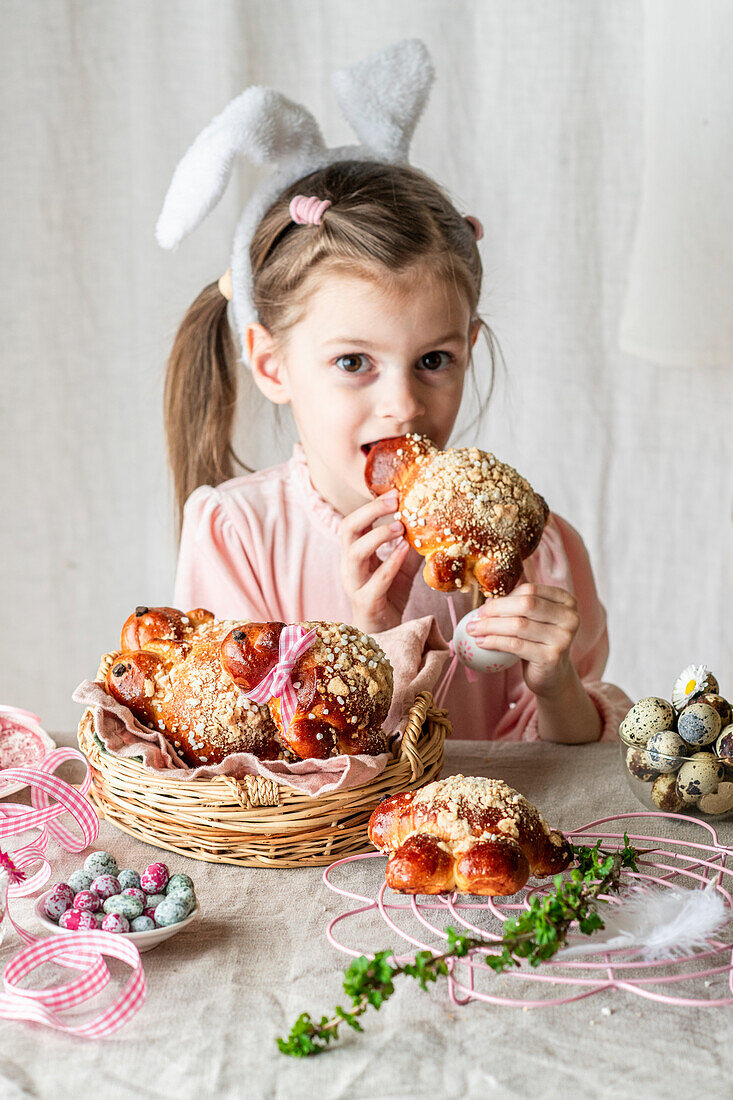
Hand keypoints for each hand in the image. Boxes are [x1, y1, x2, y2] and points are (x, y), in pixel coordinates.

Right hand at [340, 490, 409, 633]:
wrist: (383, 637)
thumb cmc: (389, 598)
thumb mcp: (401, 567)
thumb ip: (410, 546)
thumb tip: (430, 523)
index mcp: (355, 553)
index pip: (354, 521)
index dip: (371, 504)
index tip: (394, 490)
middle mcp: (349, 566)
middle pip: (347, 529)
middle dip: (370, 511)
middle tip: (394, 499)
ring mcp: (354, 584)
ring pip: (355, 553)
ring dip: (378, 535)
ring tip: (400, 526)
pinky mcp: (366, 602)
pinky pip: (376, 580)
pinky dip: (390, 563)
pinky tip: (404, 551)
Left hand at [465, 583, 579, 697]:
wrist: (553, 676)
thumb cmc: (539, 643)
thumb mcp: (532, 621)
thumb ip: (516, 607)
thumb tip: (487, 602)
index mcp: (566, 601)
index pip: (530, 590)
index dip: (504, 597)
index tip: (484, 606)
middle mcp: (570, 617)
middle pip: (526, 604)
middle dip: (496, 609)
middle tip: (476, 617)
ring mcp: (563, 638)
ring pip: (519, 625)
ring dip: (490, 626)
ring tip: (474, 630)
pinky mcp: (552, 657)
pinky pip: (516, 645)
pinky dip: (494, 642)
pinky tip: (481, 642)